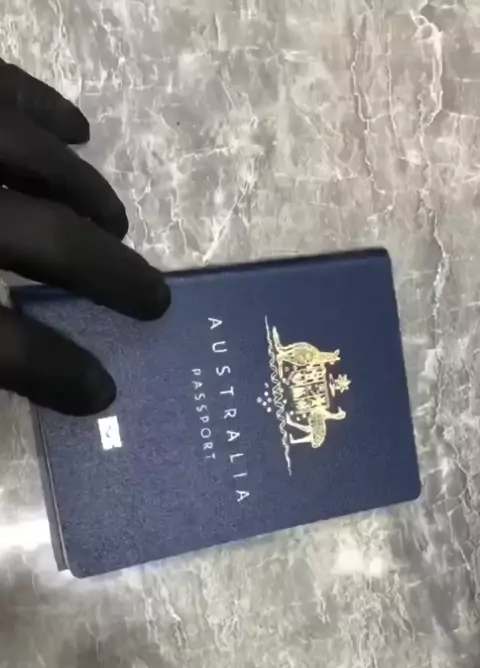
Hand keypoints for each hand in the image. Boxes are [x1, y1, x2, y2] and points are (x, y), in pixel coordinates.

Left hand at [0, 60, 169, 415]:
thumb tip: (11, 382)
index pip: (12, 349)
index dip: (60, 375)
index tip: (102, 393)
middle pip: (50, 243)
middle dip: (110, 277)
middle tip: (151, 301)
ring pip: (37, 162)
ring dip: (88, 196)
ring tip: (115, 223)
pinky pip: (3, 89)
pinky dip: (46, 109)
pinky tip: (76, 130)